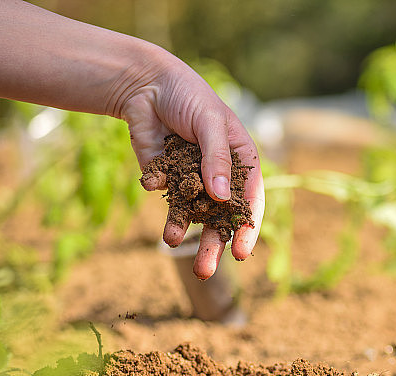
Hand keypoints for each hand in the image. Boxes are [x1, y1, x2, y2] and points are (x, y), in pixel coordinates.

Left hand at [122, 55, 264, 279]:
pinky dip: (157, 188)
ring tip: (171, 244)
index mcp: (240, 162)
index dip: (246, 228)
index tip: (241, 253)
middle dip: (212, 244)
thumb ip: (215, 159)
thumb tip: (220, 198)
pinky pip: (163, 192)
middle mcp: (218, 176)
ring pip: (190, 213)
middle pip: (219, 218)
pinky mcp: (165, 177)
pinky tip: (151, 180)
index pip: (250, 201)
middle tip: (204, 272)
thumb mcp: (209, 123)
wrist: (146, 83)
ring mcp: (191, 179)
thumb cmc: (189, 96)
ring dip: (182, 230)